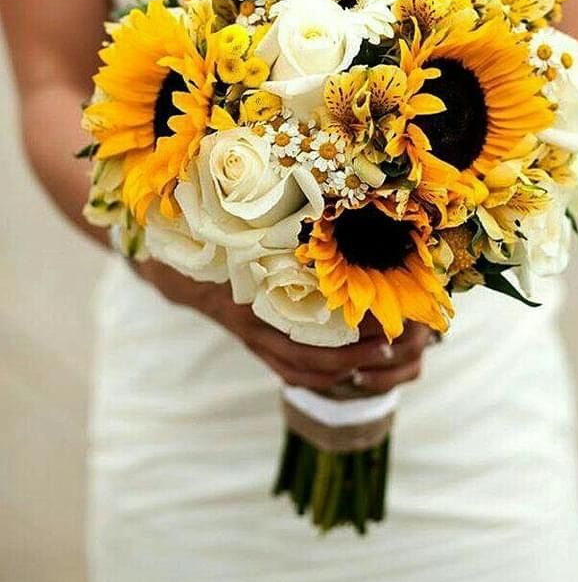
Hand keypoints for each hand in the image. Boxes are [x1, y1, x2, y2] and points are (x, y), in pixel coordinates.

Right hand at [137, 259, 439, 393]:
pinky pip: (289, 372)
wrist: (184, 272)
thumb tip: (317, 206)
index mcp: (256, 304)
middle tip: (389, 346)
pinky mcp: (257, 346)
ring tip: (377, 358)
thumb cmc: (221, 248)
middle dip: (351, 359)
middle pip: (307, 363)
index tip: (378, 323)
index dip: (343, 340)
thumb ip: (279, 229)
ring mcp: (255, 342)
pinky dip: (320, 375)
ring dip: (340, 370)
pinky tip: (347, 367)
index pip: (305, 337)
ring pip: (300, 373)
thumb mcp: (248, 237)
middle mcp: (256, 330)